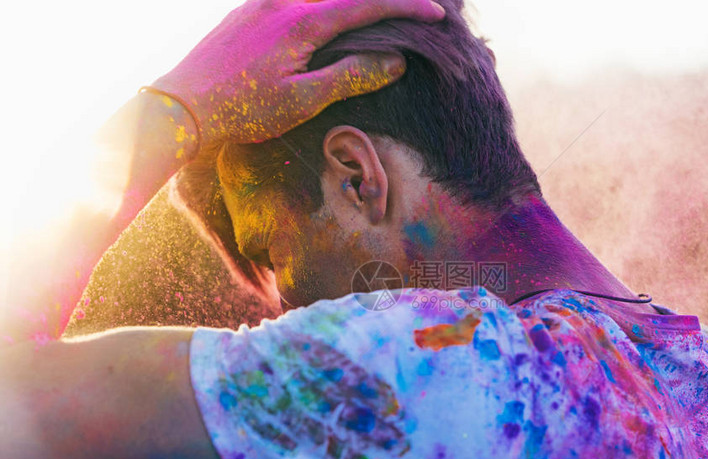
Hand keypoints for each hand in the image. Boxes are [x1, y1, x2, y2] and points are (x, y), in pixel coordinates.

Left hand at [151, 0, 445, 144]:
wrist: (182, 106)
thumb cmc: (243, 110)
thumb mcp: (304, 100)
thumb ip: (351, 76)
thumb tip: (395, 61)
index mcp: (302, 21)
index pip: (367, 4)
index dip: (406, 7)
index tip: (437, 14)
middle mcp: (283, 0)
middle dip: (383, 0)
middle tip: (414, 10)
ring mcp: (262, 1)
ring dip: (353, 2)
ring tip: (377, 15)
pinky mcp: (248, 9)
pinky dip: (325, 4)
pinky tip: (329, 18)